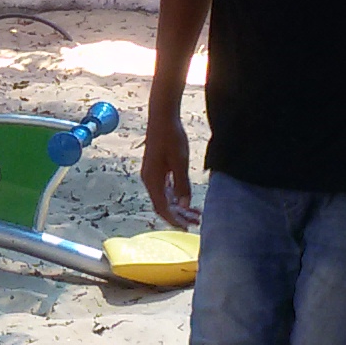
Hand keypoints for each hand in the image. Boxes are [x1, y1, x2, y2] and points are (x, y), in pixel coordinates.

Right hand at [140, 110, 197, 230]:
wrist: (162, 117)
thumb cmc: (171, 137)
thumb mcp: (180, 162)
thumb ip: (182, 184)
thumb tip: (184, 204)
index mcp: (152, 180)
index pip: (162, 207)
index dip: (174, 220)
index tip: (187, 227)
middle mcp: (149, 180)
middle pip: (163, 205)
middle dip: (179, 215)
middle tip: (196, 222)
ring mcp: (152, 175)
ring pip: (165, 198)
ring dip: (179, 207)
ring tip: (195, 213)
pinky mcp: (157, 169)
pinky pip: (165, 189)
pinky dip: (175, 197)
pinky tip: (186, 200)